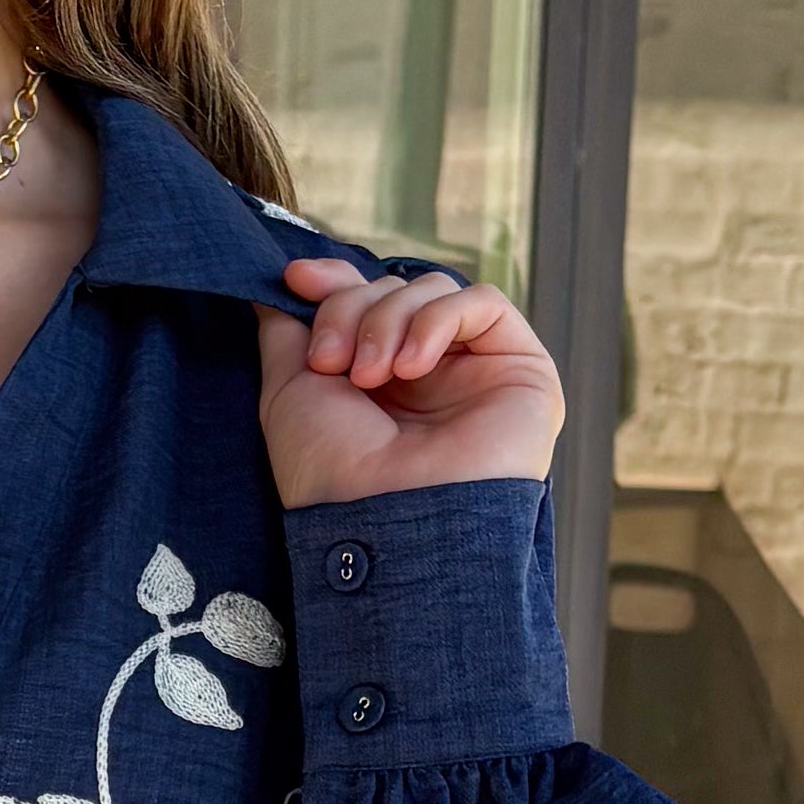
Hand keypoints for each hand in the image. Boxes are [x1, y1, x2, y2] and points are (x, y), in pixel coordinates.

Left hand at [256, 255, 562, 507]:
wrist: (384, 522)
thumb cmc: (334, 472)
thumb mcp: (289, 390)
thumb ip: (288, 330)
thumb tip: (282, 281)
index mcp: (379, 381)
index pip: (367, 299)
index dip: (336, 282)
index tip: (296, 280)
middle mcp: (429, 375)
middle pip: (393, 288)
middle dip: (354, 311)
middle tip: (333, 364)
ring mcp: (476, 372)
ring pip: (434, 290)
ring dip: (389, 319)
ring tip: (370, 375)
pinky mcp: (521, 369)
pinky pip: (483, 303)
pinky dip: (438, 320)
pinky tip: (413, 367)